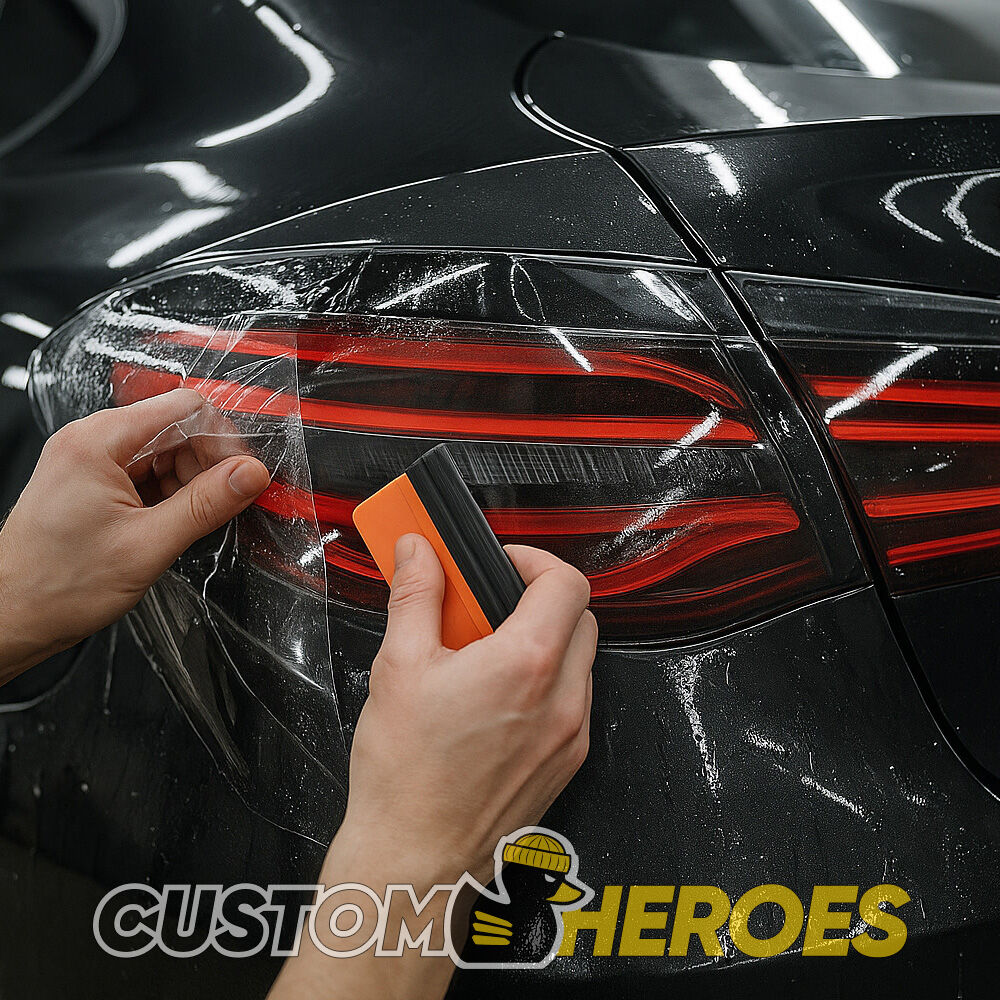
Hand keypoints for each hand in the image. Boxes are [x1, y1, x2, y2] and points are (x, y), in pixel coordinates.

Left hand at [0, 389, 270, 681]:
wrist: (10, 616)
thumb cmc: (55, 585)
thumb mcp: (148, 545)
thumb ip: (206, 505)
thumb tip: (249, 475)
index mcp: (98, 441)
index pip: (185, 408)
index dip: (222, 439)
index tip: (242, 473)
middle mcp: (90, 441)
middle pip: (176, 428)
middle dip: (208, 463)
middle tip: (225, 501)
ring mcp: (90, 460)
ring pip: (165, 452)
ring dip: (190, 481)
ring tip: (191, 520)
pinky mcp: (93, 481)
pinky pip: (147, 472)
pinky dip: (169, 493)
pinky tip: (171, 522)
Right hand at [343, 535, 596, 885]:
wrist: (414, 861)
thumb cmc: (405, 775)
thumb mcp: (398, 665)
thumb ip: (415, 595)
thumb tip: (418, 551)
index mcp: (525, 664)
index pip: (566, 582)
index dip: (533, 560)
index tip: (501, 564)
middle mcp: (562, 699)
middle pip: (580, 617)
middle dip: (539, 599)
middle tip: (488, 606)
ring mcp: (571, 736)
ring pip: (579, 661)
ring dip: (543, 643)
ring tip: (486, 656)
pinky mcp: (567, 764)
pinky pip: (572, 703)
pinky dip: (545, 685)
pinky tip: (497, 700)